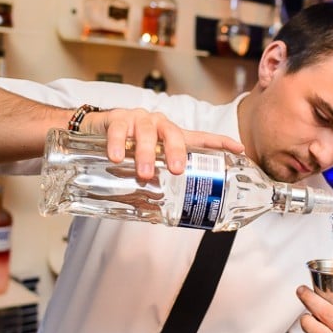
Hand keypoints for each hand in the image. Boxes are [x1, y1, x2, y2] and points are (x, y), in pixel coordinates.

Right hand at [83, 108, 243, 178]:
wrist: (94, 132)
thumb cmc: (128, 148)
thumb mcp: (147, 162)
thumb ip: (159, 181)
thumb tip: (170, 214)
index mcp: (172, 136)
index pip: (200, 137)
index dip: (220, 142)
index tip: (239, 149)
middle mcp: (159, 125)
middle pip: (174, 134)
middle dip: (177, 152)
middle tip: (177, 170)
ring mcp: (138, 120)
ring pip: (146, 133)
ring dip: (146, 153)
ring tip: (145, 173)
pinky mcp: (116, 118)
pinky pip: (119, 130)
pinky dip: (118, 144)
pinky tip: (117, 157)